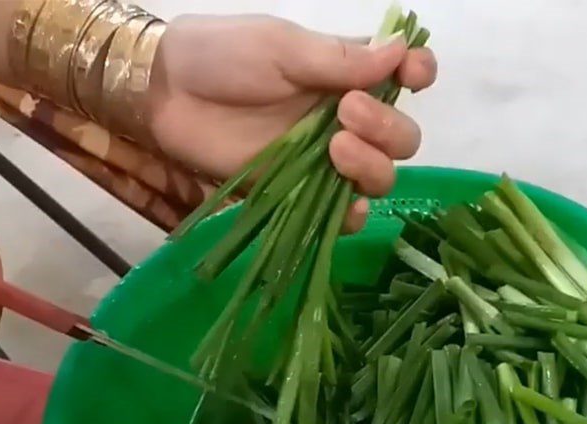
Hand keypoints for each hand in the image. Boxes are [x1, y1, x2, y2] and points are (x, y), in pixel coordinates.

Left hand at [147, 15, 436, 229]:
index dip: (417, 76)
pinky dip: (351, 213)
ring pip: (378, 177)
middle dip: (387, 129)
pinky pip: (340, 213)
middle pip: (399, 138)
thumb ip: (340, 59)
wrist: (168, 95)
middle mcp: (343, 119)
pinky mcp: (299, 194)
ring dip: (372, 166)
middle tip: (345, 113)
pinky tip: (344, 203)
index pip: (401, 76)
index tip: (412, 76)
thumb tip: (400, 51)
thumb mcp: (281, 47)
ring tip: (334, 147)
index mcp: (345, 74)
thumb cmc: (221, 56)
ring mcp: (323, 160)